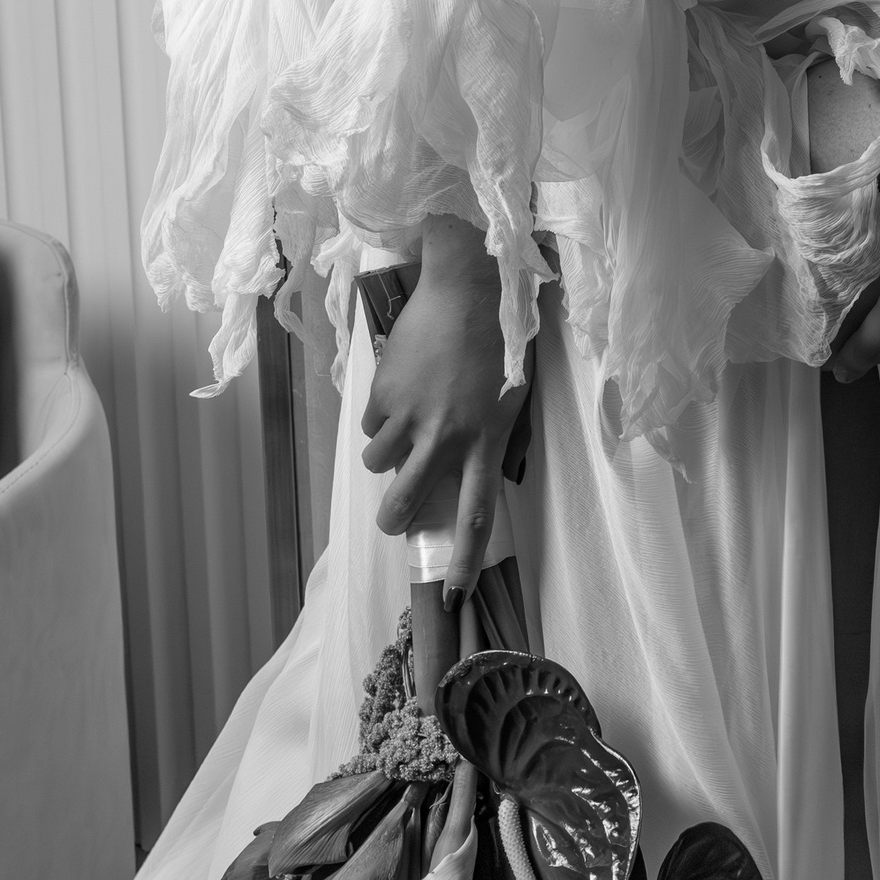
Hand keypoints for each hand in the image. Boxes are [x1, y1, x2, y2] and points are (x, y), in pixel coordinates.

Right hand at [360, 215, 525, 598]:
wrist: (465, 285)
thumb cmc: (497, 338)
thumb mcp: (509, 394)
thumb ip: (488, 435)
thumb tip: (462, 468)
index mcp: (486, 440)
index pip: (477, 513)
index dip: (465, 559)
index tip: (453, 594)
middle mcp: (447, 436)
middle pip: (406, 503)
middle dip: (393, 519)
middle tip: (393, 518)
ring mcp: (411, 416)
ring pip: (378, 462)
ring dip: (385, 452)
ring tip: (405, 421)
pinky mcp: (383, 394)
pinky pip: (371, 423)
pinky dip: (380, 415)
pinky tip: (401, 385)